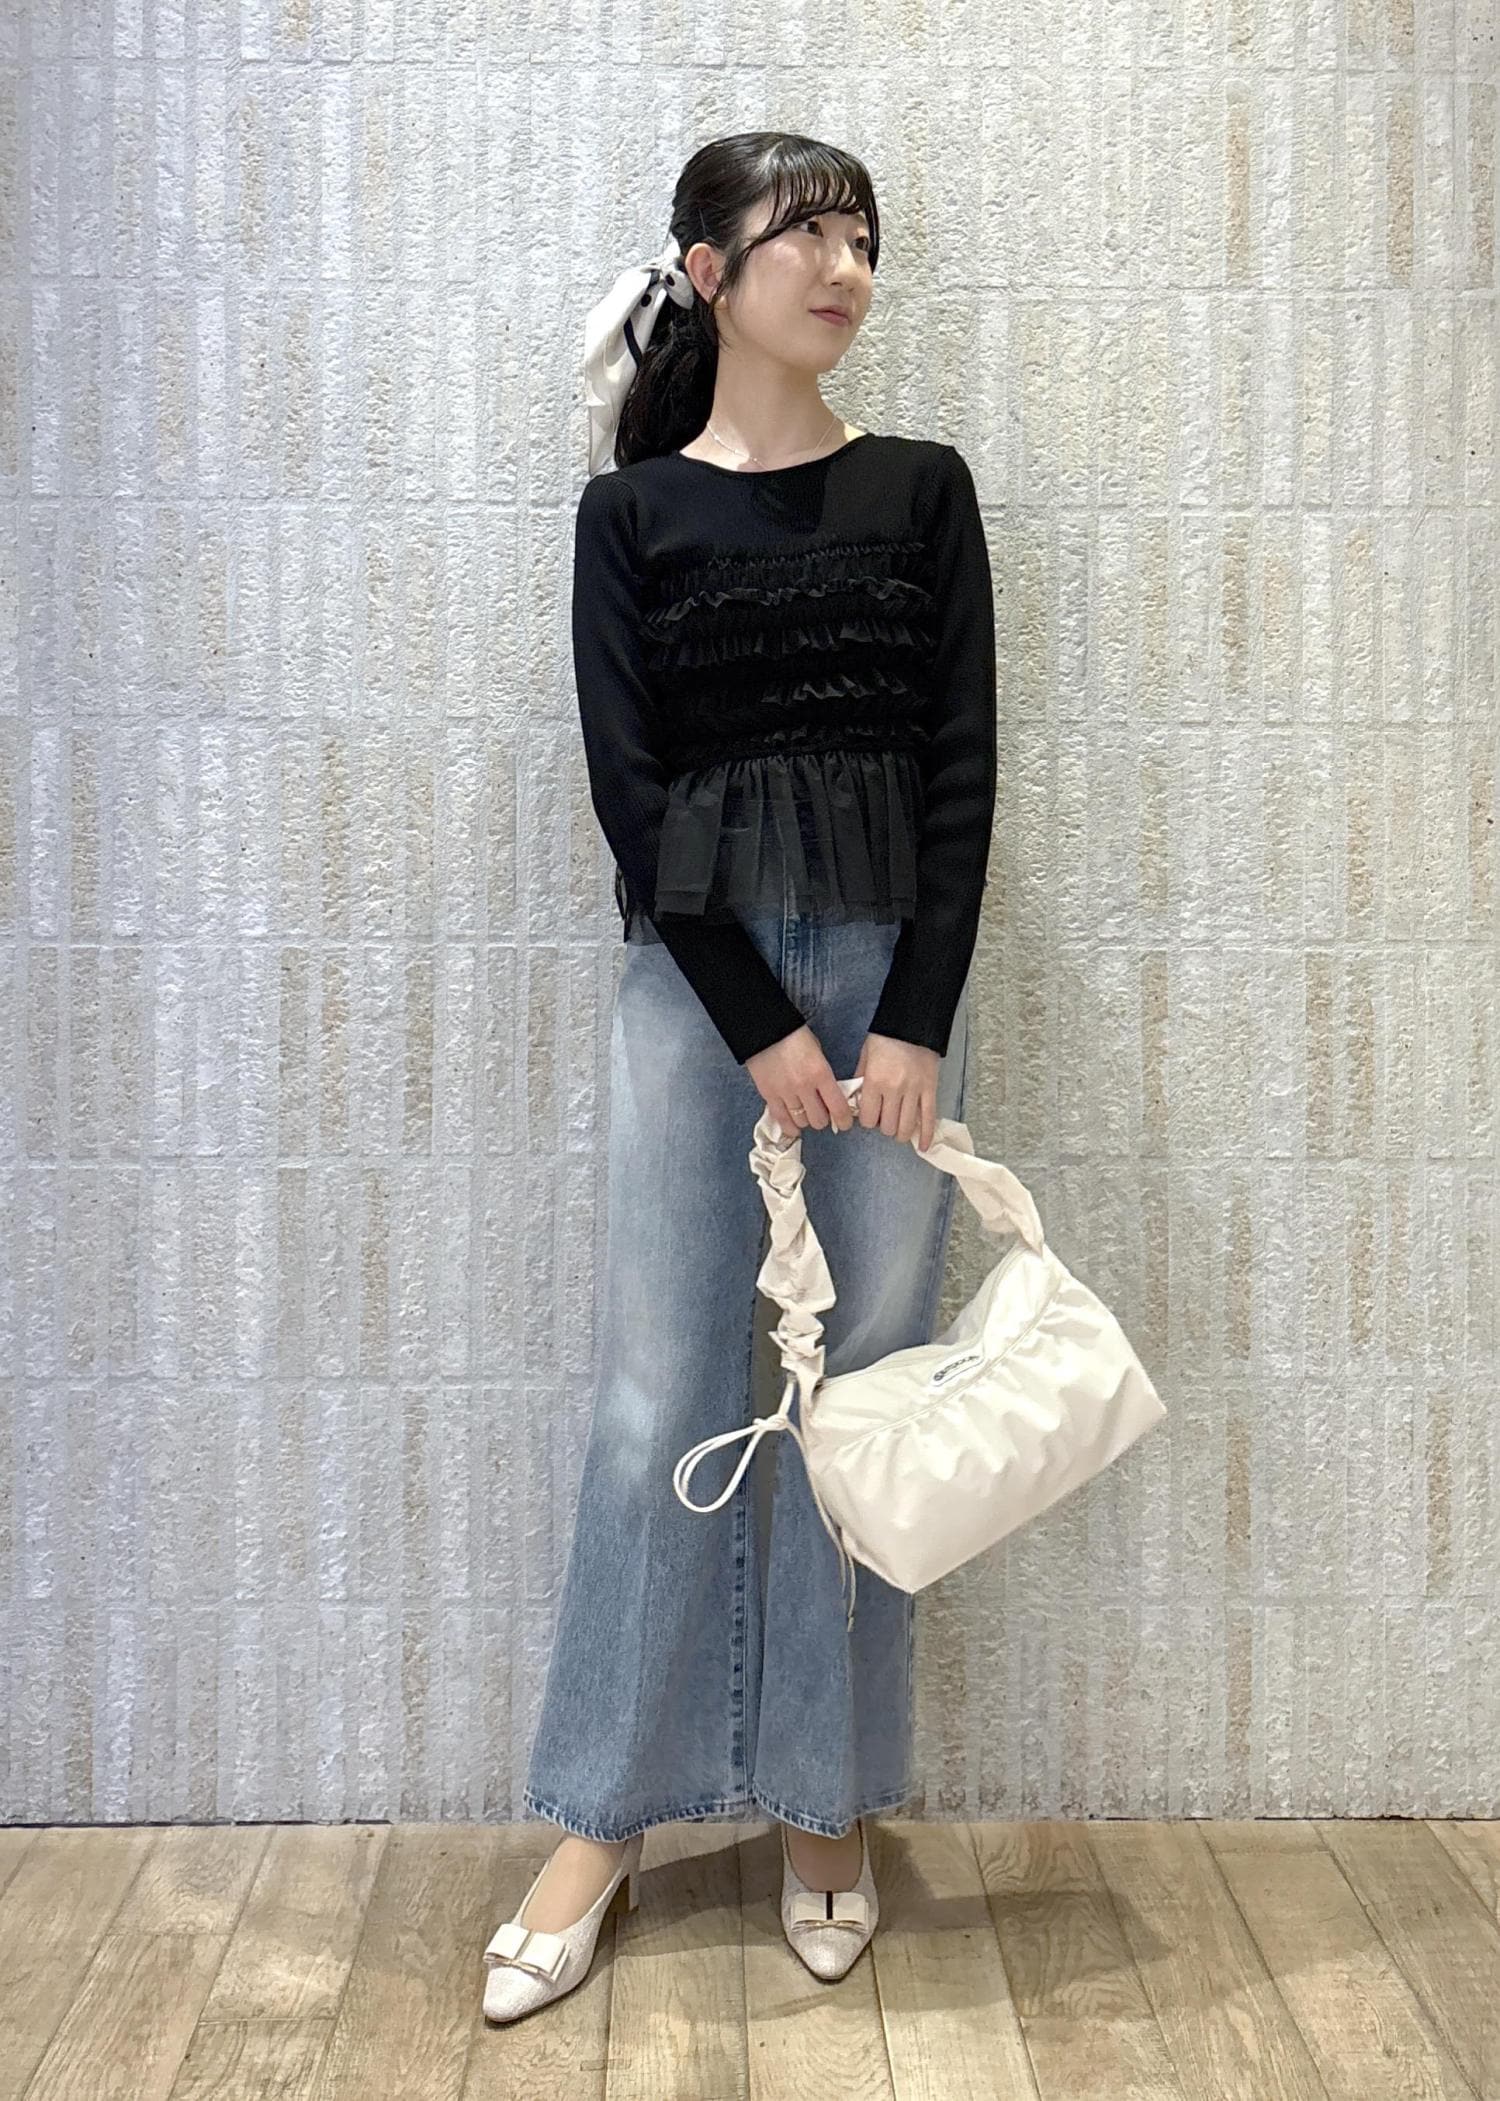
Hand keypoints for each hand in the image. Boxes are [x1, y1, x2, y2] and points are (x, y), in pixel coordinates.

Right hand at [745, 1026, 856, 1136]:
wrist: (764, 1028)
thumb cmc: (795, 1036)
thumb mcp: (818, 1053)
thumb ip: (824, 1076)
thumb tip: (828, 1096)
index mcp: (821, 1073)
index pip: (838, 1107)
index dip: (844, 1120)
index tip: (845, 1122)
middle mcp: (804, 1087)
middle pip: (819, 1120)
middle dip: (823, 1118)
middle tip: (822, 1111)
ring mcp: (785, 1093)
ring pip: (801, 1122)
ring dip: (805, 1119)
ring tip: (805, 1112)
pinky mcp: (768, 1095)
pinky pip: (781, 1120)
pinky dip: (789, 1126)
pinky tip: (793, 1126)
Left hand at [853, 1032, 942, 1151]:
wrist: (914, 1023)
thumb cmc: (886, 1038)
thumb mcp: (865, 1056)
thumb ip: (861, 1080)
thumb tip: (857, 1101)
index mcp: (875, 1082)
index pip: (868, 1118)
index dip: (868, 1120)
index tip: (870, 1115)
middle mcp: (894, 1090)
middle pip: (887, 1126)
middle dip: (883, 1126)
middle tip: (884, 1118)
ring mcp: (914, 1092)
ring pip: (906, 1127)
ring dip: (900, 1132)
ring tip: (898, 1128)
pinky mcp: (930, 1090)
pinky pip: (929, 1118)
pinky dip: (925, 1135)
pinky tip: (922, 1146)